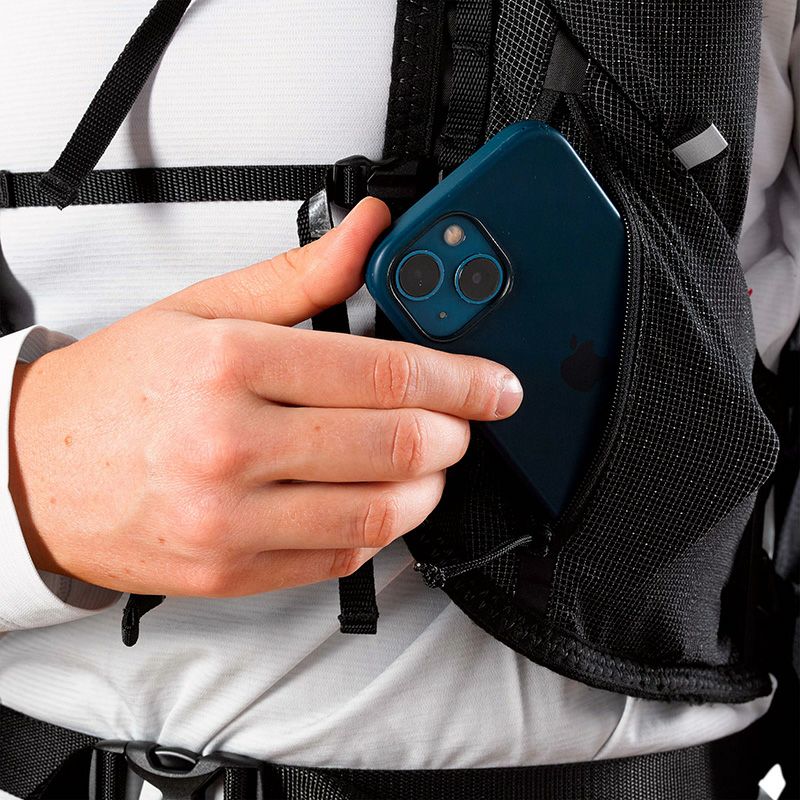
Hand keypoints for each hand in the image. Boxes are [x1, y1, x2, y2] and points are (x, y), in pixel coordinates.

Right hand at [8, 199, 522, 597]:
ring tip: (429, 461)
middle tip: (464, 418)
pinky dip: (379, 530)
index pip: (384, 373)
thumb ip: (302, 272)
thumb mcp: (205, 309)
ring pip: (380, 514)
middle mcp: (232, 446)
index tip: (495, 384)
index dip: (461, 378)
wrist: (36, 469)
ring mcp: (232, 520)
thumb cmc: (121, 388)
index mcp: (232, 365)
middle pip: (397, 445)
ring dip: (429, 486)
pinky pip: (340, 560)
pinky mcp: (231, 571)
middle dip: (455, 431)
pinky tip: (376, 500)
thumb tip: (370, 230)